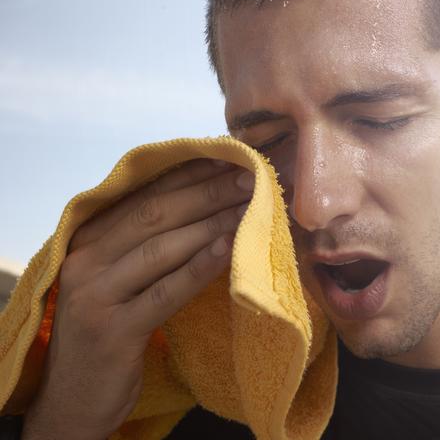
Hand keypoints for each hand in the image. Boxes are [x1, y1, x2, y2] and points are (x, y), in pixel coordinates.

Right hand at [22, 158, 253, 439]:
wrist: (76, 395)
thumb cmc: (110, 324)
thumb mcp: (120, 275)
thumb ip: (148, 240)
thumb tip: (205, 199)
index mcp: (89, 237)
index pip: (145, 194)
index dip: (189, 173)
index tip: (229, 157)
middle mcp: (86, 259)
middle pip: (156, 215)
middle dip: (207, 192)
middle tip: (250, 176)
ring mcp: (96, 294)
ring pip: (162, 248)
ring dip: (211, 223)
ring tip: (250, 206)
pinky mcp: (113, 330)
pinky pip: (166, 292)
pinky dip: (200, 267)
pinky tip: (229, 247)